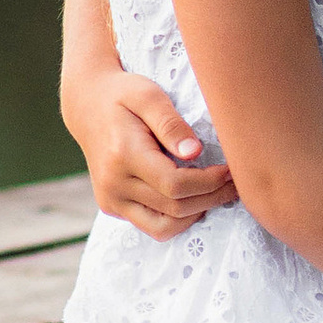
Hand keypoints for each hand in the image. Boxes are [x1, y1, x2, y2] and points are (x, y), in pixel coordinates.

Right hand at [72, 69, 236, 239]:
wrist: (87, 105)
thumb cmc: (123, 95)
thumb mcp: (148, 95)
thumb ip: (171, 124)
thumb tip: (195, 153)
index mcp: (123, 155)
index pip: (175, 184)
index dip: (210, 182)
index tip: (231, 169)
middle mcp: (113, 184)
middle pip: (175, 208)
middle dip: (212, 198)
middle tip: (235, 182)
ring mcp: (111, 200)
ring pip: (165, 227)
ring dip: (197, 214)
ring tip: (217, 192)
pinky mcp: (112, 207)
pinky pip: (153, 226)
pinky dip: (178, 217)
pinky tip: (193, 196)